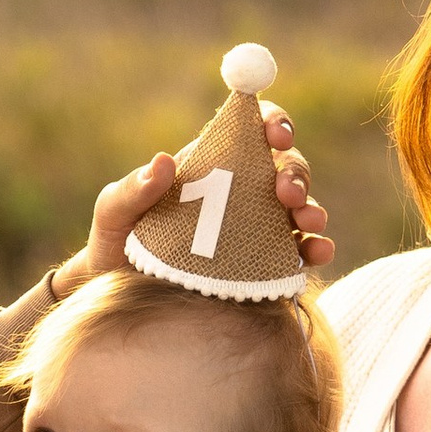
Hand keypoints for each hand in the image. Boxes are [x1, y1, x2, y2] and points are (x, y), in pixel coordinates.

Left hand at [52, 102, 331, 298]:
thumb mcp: (113, 216)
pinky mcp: (270, 266)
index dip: (270, 121)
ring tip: (306, 222)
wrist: (122, 310)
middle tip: (286, 193)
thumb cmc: (115, 249)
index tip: (275, 134)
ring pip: (300, 206)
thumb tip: (163, 161)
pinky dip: (317, 248)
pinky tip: (317, 253)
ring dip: (311, 208)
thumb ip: (131, 190)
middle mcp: (242, 191)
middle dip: (295, 172)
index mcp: (209, 164)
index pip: (248, 129)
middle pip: (284, 165)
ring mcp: (260, 228)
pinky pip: (302, 252)